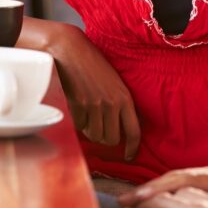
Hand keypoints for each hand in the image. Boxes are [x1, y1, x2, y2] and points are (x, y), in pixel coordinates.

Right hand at [50, 25, 140, 159]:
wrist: (73, 51)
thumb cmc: (95, 65)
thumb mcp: (115, 83)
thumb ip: (119, 103)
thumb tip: (118, 128)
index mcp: (125, 98)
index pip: (134, 131)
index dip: (132, 147)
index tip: (129, 155)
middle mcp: (112, 104)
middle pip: (111, 139)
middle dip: (106, 138)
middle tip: (102, 128)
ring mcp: (94, 105)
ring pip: (95, 135)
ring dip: (91, 131)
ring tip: (90, 115)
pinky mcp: (78, 106)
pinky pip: (79, 127)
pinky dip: (79, 122)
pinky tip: (79, 107)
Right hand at [118, 156, 207, 207]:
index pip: (189, 179)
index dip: (162, 187)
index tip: (139, 196)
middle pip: (178, 178)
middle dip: (150, 190)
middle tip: (124, 203)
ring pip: (183, 181)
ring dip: (159, 191)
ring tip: (133, 203)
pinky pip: (193, 185)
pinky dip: (173, 190)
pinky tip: (160, 201)